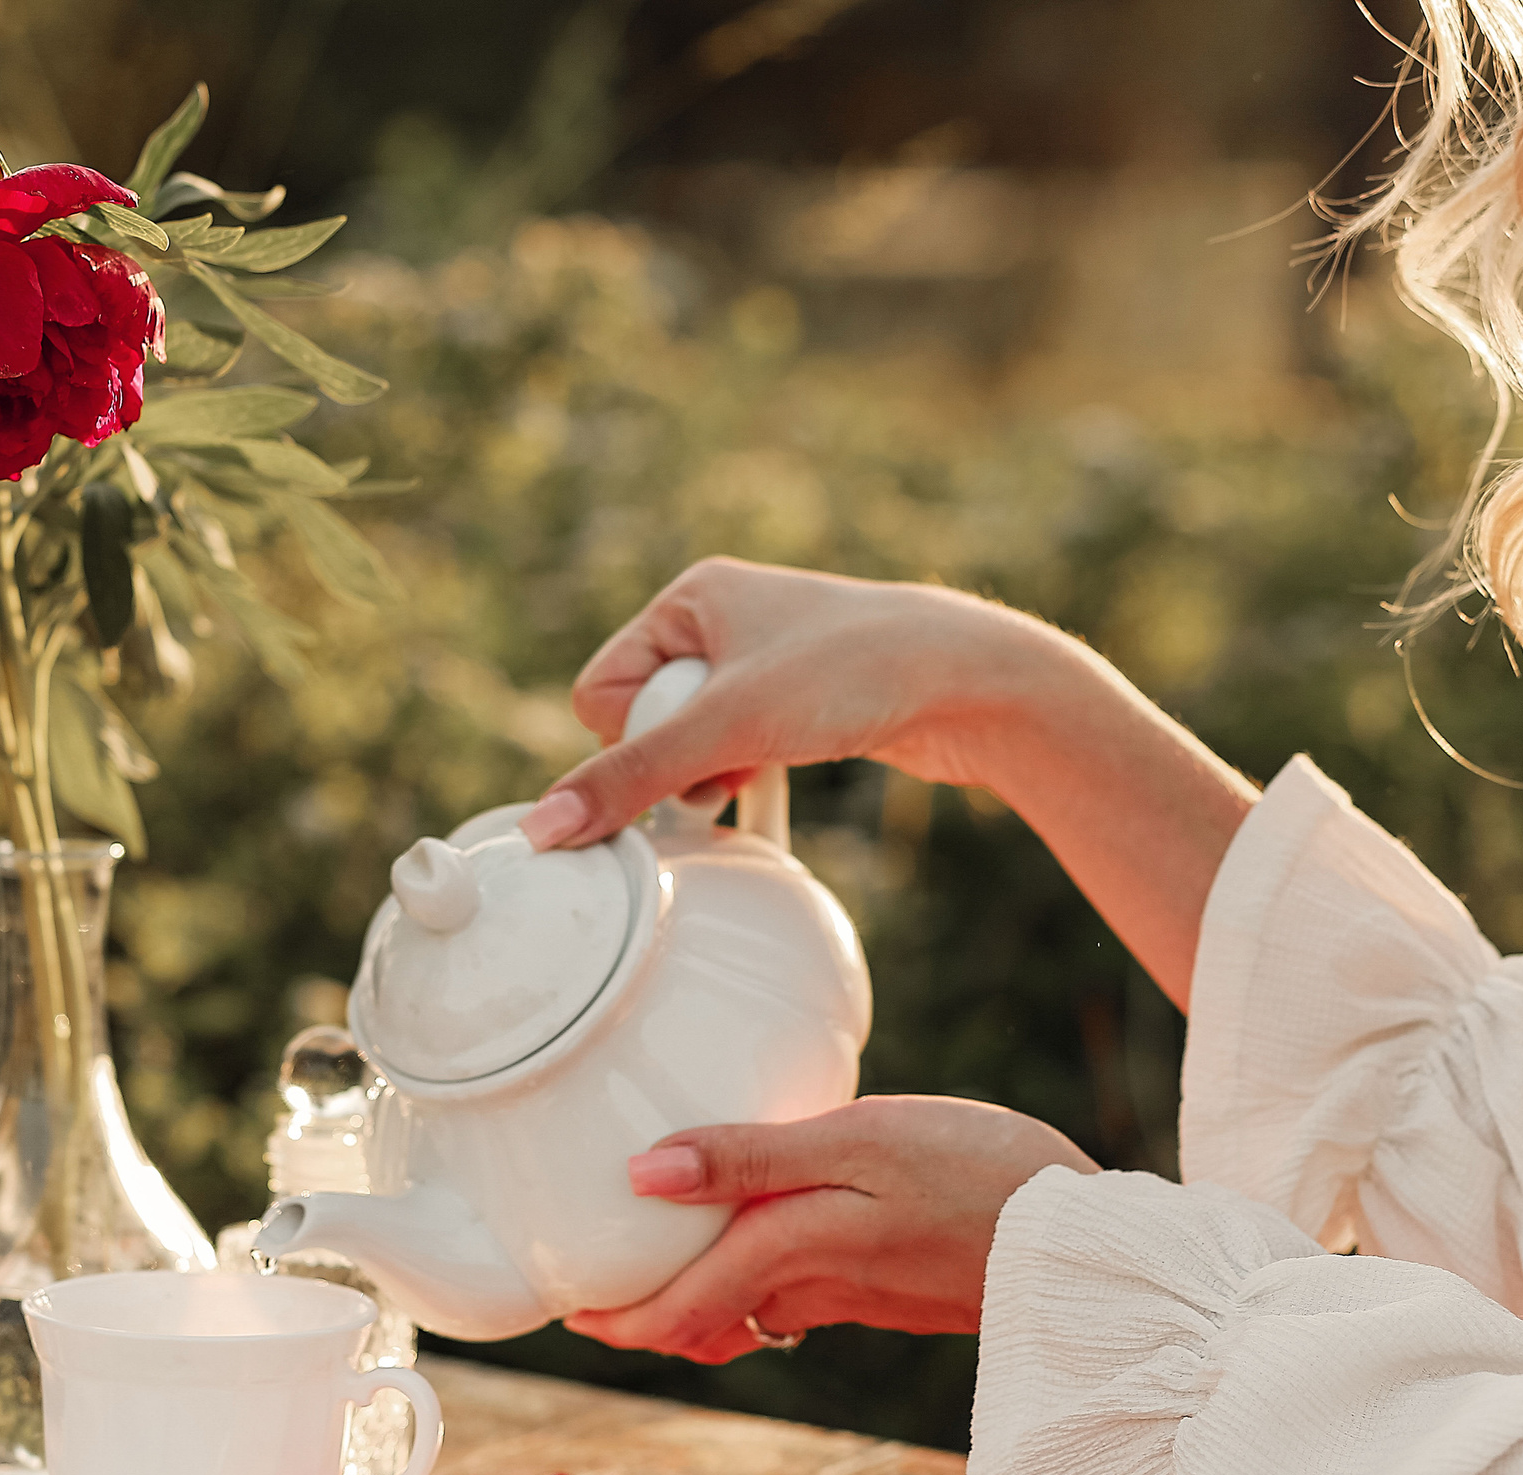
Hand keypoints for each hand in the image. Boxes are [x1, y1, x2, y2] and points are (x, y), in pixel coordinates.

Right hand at [518, 555, 1257, 1006]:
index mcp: (692, 596)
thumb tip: (544, 831)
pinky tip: (777, 779)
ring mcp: (760, 665)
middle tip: (737, 757)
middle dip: (680, 759)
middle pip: (642, 723)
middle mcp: (722, 621)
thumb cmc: (857, 676)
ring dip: (713, 774)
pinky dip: (744, 776)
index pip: (600, 692)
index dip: (638, 738)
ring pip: (688, 746)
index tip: (699, 741)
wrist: (978, 684)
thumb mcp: (728, 726)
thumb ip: (629, 779)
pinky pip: (731, 754)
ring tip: (763, 767)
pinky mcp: (796, 706)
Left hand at [563, 1096, 1098, 1363]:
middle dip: (646, 1316)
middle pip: (707, 1318)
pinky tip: (757, 1255)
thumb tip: (643, 1173)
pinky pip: (799, 1301)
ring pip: (751, 1313)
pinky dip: (756, 1290)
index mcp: (793, 1250)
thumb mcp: (859, 1140)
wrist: (1089, 1242)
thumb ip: (751, 1156)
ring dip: (697, 1305)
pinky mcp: (890, 1289)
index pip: (679, 1304)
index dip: (617, 1317)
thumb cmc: (978, 1172)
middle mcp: (814, 1287)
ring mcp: (856, 1294)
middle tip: (591, 1298)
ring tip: (657, 1274)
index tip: (565, 1312)